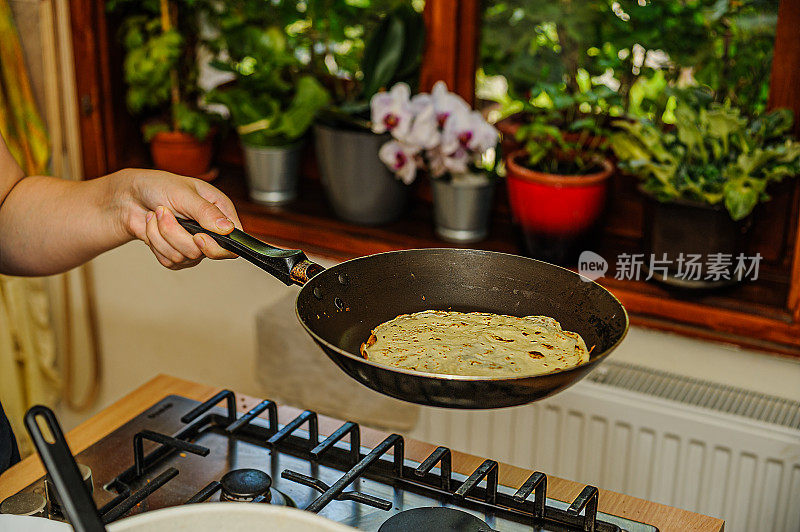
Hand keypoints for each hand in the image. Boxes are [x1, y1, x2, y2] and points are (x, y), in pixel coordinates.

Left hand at [118, 169, 241, 269]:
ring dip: (162, 235)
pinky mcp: (176, 254)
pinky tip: (152, 227)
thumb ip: (206, 212)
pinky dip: (155, 243)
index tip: (198, 237)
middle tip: (166, 214)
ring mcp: (193, 245)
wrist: (130, 197)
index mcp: (220, 211)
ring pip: (184, 257)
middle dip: (178, 235)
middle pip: (206, 252)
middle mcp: (210, 230)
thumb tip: (227, 228)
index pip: (234, 239)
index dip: (218, 244)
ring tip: (156, 214)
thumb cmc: (158, 186)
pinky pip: (170, 261)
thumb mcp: (184, 193)